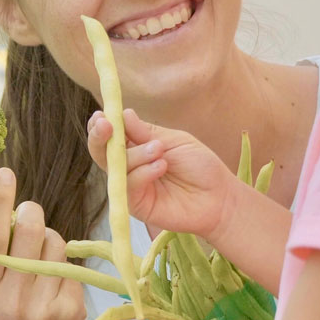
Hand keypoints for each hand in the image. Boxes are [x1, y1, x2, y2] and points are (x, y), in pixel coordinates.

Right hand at [0, 168, 88, 319]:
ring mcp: (43, 305)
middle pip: (30, 228)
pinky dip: (61, 262)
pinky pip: (69, 261)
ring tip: (38, 257)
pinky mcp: (71, 307)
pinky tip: (52, 282)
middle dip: (30, 212)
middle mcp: (10, 300)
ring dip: (48, 238)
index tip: (3, 173)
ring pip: (54, 240)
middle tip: (26, 215)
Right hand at [87, 109, 239, 242]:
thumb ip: (147, 132)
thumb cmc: (199, 166)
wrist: (219, 197)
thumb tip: (123, 114)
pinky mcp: (137, 205)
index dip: (101, 125)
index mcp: (136, 146)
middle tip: (107, 126)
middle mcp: (129, 166)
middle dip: (100, 137)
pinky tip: (162, 166)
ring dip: (137, 154)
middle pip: (101, 152)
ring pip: (117, 167)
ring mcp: (132, 186)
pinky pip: (130, 185)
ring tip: (159, 150)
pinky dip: (143, 172)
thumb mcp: (174, 141)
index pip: (111, 135)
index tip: (101, 115)